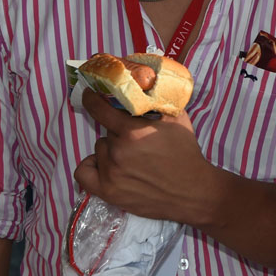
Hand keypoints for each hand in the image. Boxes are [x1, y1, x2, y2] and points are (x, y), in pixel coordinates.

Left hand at [74, 88, 216, 222]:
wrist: (192, 192)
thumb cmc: (186, 155)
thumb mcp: (177, 120)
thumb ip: (158, 102)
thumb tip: (145, 83)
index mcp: (133, 132)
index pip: (100, 109)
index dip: (92, 99)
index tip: (89, 94)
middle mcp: (118, 152)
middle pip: (107, 132)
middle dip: (120, 132)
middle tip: (137, 140)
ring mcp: (111, 174)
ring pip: (100, 150)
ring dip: (111, 150)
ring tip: (130, 158)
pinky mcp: (108, 192)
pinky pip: (84, 173)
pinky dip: (91, 166)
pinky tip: (104, 165)